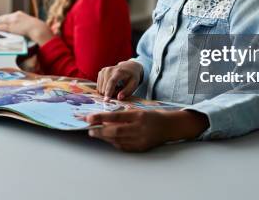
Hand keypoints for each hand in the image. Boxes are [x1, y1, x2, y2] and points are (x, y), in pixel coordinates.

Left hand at [0, 11, 52, 44]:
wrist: (39, 29)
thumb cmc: (36, 29)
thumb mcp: (29, 25)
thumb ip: (23, 25)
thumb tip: (20, 29)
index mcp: (19, 14)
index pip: (8, 16)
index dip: (2, 19)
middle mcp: (15, 16)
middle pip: (3, 18)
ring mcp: (13, 21)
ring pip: (1, 22)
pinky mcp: (12, 26)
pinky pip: (1, 27)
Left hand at [86, 110, 209, 151]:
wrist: (169, 127)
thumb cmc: (152, 116)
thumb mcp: (139, 110)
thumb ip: (124, 114)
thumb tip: (106, 119)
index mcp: (138, 116)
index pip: (116, 117)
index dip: (101, 118)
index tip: (89, 118)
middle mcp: (139, 128)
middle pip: (115, 131)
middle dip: (100, 131)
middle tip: (89, 129)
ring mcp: (140, 140)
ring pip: (117, 140)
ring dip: (104, 137)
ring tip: (96, 133)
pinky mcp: (140, 148)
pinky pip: (123, 146)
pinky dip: (114, 142)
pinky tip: (108, 139)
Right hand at [96, 60, 142, 100]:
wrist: (129, 67)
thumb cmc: (132, 77)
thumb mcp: (133, 84)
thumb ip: (126, 92)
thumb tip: (119, 98)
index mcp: (119, 72)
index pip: (112, 82)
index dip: (108, 91)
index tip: (106, 100)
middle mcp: (109, 70)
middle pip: (105, 87)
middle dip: (110, 93)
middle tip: (119, 91)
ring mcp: (104, 70)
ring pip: (101, 88)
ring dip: (107, 91)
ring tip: (116, 88)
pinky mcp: (101, 72)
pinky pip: (99, 86)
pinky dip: (104, 89)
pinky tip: (111, 86)